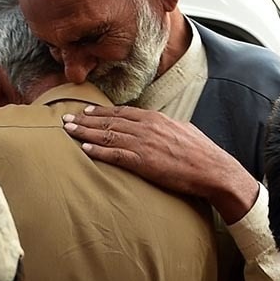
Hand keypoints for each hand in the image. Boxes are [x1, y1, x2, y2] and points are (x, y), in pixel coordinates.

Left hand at [62, 105, 258, 223]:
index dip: (101, 112)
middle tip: (66, 119)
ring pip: (107, 134)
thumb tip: (158, 127)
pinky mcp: (143, 162)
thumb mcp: (182, 130)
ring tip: (68, 131)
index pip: (121, 112)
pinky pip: (115, 154)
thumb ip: (165, 127)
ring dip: (85, 133)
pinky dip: (99, 150)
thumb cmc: (201, 153)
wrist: (212, 169)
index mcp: (155, 118)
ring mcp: (143, 143)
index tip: (85, 111)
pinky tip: (85, 149)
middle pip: (109, 120)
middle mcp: (146, 127)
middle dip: (85, 120)